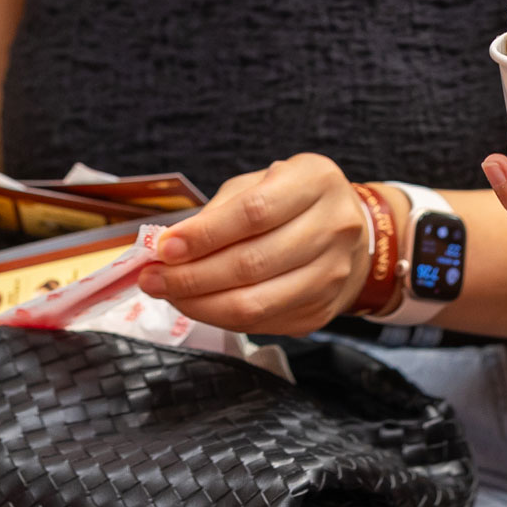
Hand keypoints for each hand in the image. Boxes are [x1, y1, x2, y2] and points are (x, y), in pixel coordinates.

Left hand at [137, 154, 377, 335]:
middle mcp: (334, 229)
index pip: (254, 213)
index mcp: (317, 182)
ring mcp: (332, 276)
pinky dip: (220, 317)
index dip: (205, 234)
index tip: (164, 247)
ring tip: (167, 293)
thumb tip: (170, 245)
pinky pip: (260, 323)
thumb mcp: (262, 182)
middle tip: (153, 277)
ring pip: (254, 304)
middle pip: (252, 264)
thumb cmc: (295, 202)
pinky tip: (198, 304)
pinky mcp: (320, 312)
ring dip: (199, 304)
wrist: (353, 236)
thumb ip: (220, 210)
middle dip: (191, 276)